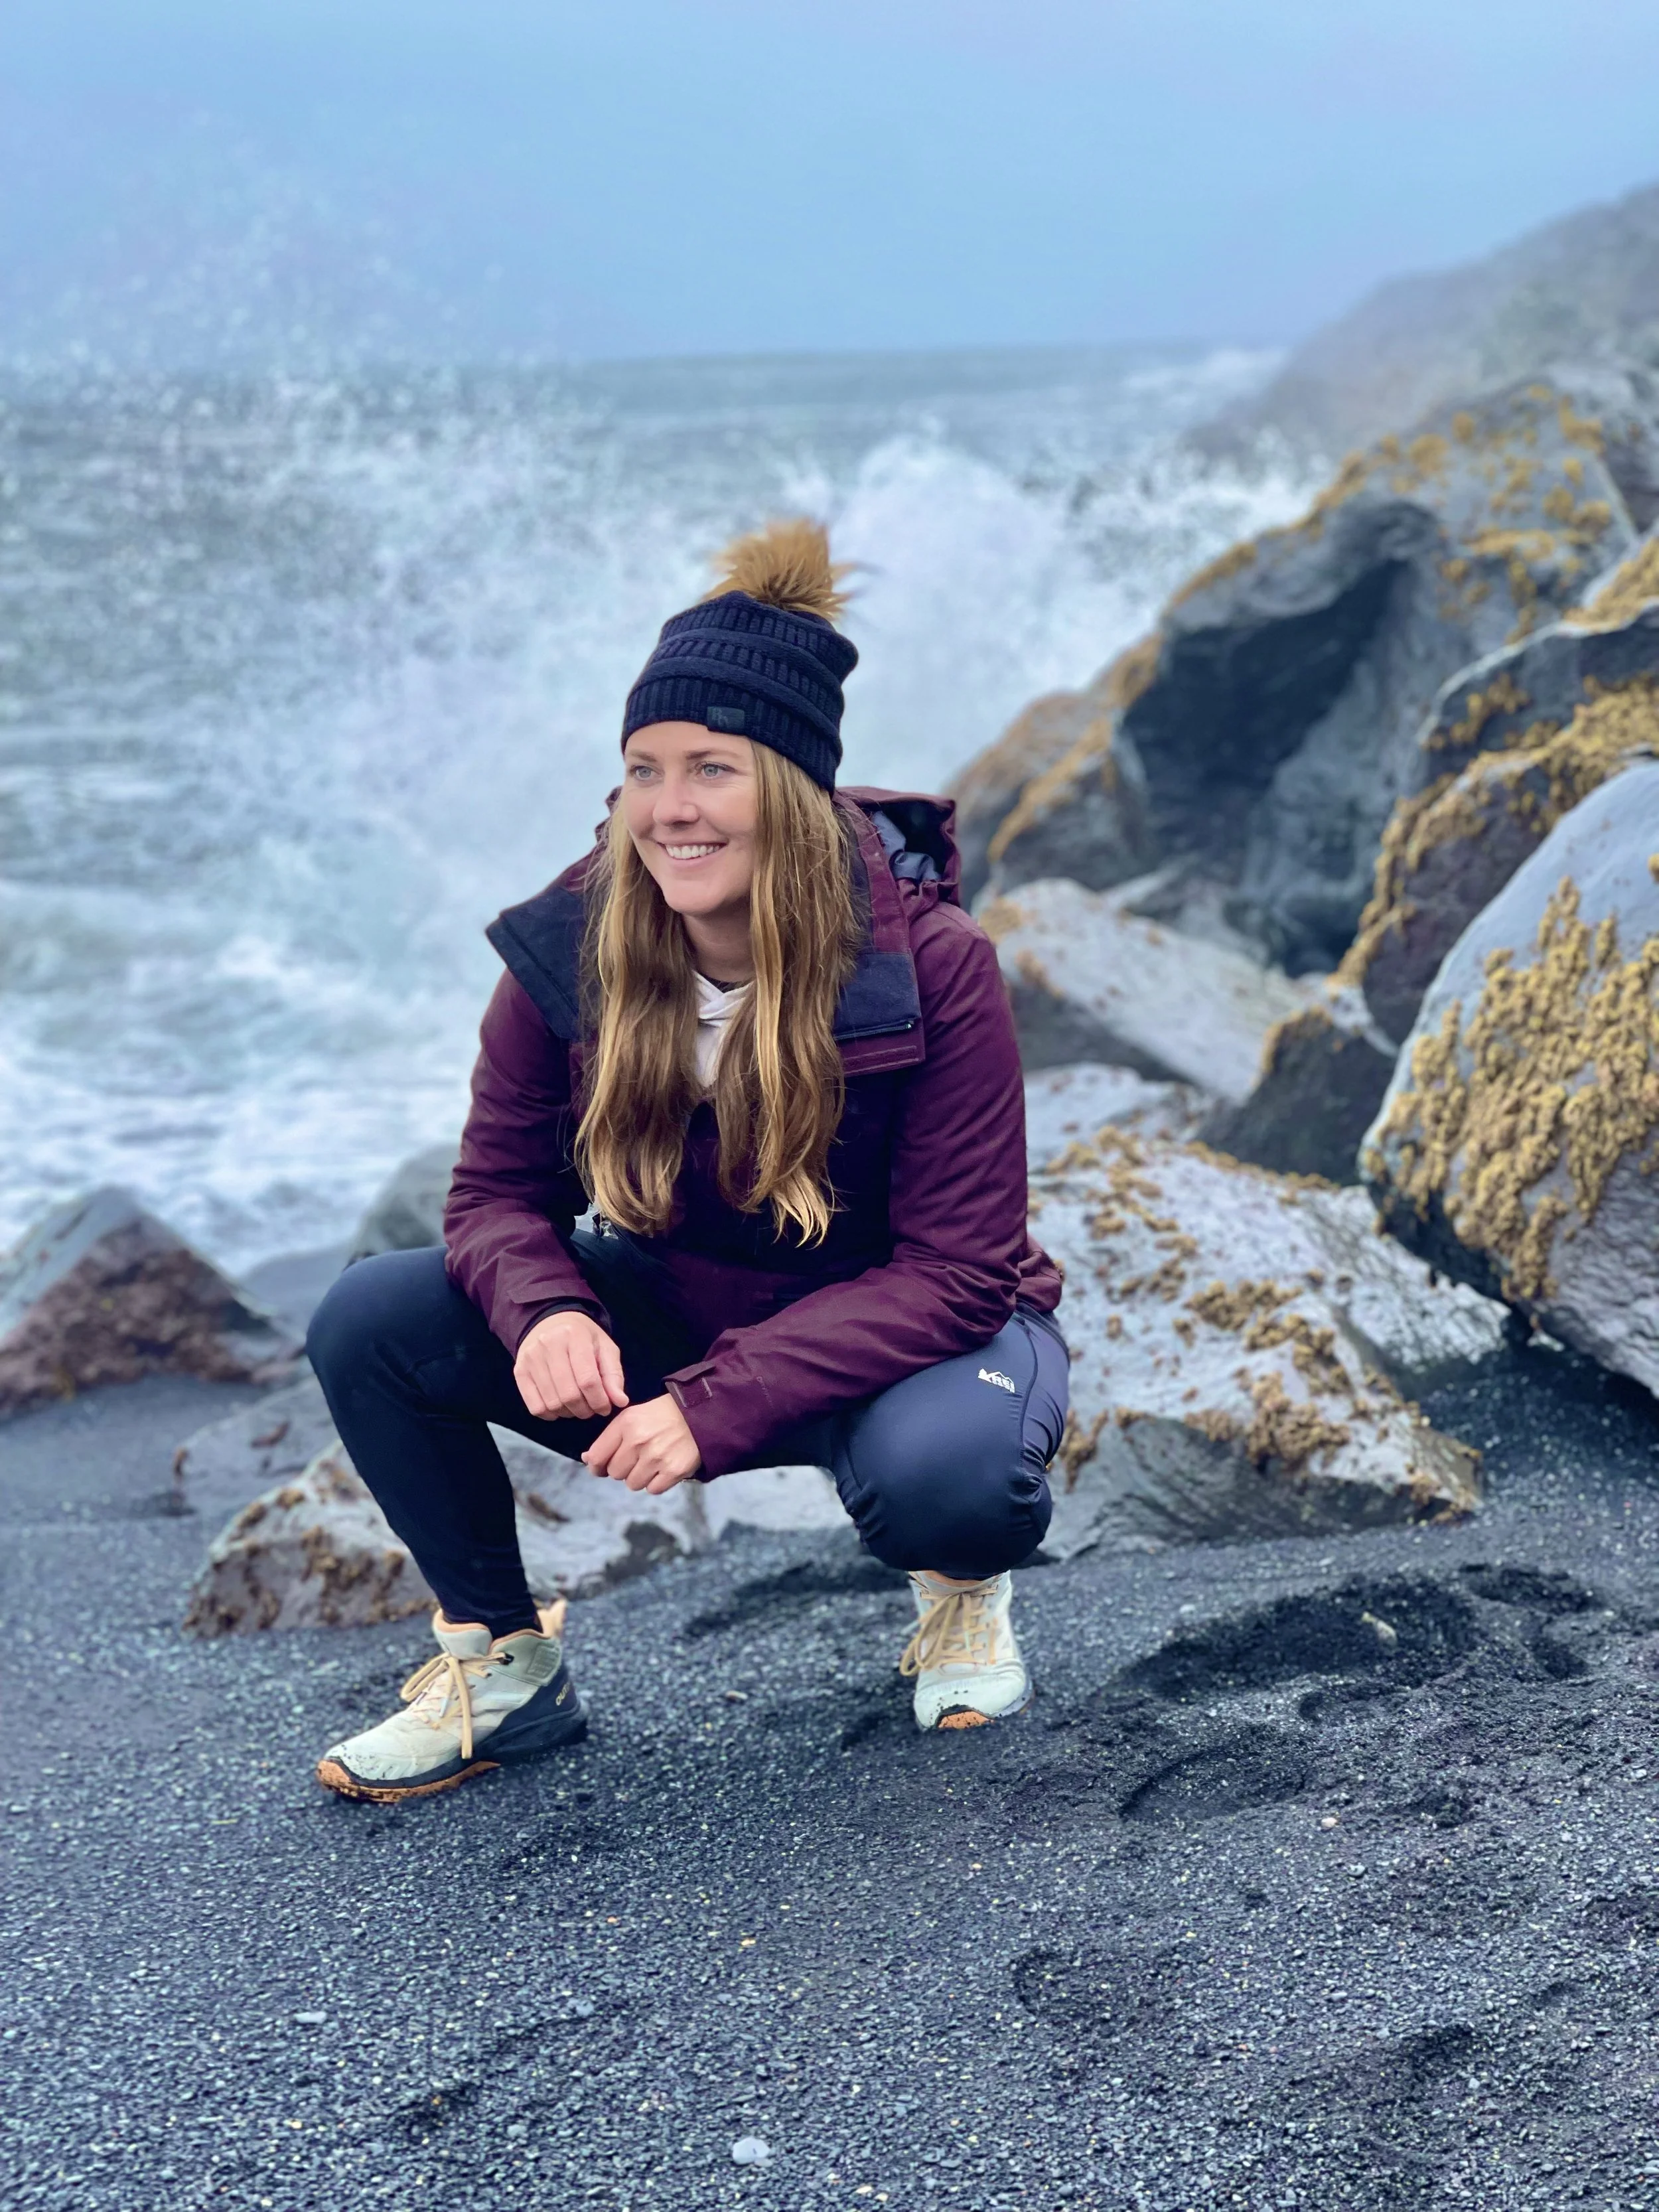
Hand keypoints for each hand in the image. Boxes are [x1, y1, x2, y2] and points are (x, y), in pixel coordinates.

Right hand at [514, 1311, 628, 1420]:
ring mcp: (531, 1358)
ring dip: (569, 1413)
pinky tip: (560, 1407)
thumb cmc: (582, 1338)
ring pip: (552, 1403)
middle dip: (585, 1410)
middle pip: (569, 1394)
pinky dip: (550, 1414)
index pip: (587, 1379)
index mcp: (574, 1336)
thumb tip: (620, 1401)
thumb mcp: (605, 1348)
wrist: (550, 1322)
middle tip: (592, 1409)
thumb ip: (613, 1375)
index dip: (599, 1401)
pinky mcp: (519, 1371)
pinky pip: (535, 1406)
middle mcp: (548, 1345)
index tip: (605, 1407)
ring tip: (577, 1406)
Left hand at [582, 1394, 701, 1493]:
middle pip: (615, 1473)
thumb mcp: (633, 1416)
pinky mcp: (673, 1471)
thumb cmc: (662, 1416)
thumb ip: (609, 1438)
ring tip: (652, 1461)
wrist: (700, 1415)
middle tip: (637, 1458)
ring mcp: (656, 1457)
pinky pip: (653, 1489)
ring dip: (640, 1477)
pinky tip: (663, 1467)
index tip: (601, 1467)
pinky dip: (657, 1482)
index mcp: (626, 1424)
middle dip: (623, 1468)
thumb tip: (588, 1460)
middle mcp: (639, 1441)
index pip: (597, 1457)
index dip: (596, 1466)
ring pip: (633, 1484)